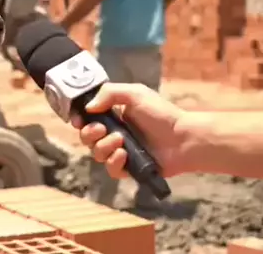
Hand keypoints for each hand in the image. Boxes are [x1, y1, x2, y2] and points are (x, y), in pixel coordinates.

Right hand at [70, 82, 199, 178]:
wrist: (183, 138)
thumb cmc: (161, 114)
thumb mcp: (135, 94)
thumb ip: (109, 93)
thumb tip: (88, 108)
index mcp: (114, 115)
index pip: (87, 119)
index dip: (80, 120)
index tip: (79, 120)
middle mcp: (114, 133)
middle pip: (86, 137)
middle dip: (90, 133)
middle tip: (103, 129)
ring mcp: (121, 152)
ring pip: (96, 154)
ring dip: (104, 147)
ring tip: (121, 141)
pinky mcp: (129, 168)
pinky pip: (111, 169)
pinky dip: (114, 162)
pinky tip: (125, 155)